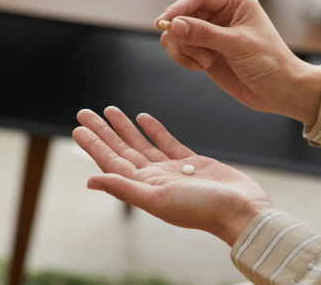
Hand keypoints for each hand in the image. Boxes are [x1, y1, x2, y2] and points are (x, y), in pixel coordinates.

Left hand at [72, 106, 274, 245]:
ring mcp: (172, 171)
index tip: (78, 127)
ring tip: (110, 110)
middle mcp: (154, 179)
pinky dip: (154, 130)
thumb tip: (90, 181)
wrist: (241, 210)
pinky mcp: (191, 163)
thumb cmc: (202, 210)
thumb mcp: (157, 200)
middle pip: (121, 150)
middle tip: (85, 112)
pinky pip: (166, 143)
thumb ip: (124, 188)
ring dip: (125, 128)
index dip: (94, 144)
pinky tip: (143, 118)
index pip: (111, 162)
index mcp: (143, 188)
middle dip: (103, 131)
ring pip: (141, 144)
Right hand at [157, 0, 320, 126]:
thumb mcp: (237, 44)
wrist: (280, 91)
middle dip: (182, 34)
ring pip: (177, 31)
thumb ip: (203, 33)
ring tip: (204, 63)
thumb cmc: (269, 62)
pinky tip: (200, 67)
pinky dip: (183, 57)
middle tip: (194, 53)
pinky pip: (180, 47)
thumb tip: (172, 25)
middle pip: (182, 13)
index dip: (177, 8)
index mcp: (234, 0)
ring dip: (184, 49)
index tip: (163, 24)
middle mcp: (220, 12)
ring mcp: (211, 31)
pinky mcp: (204, 49)